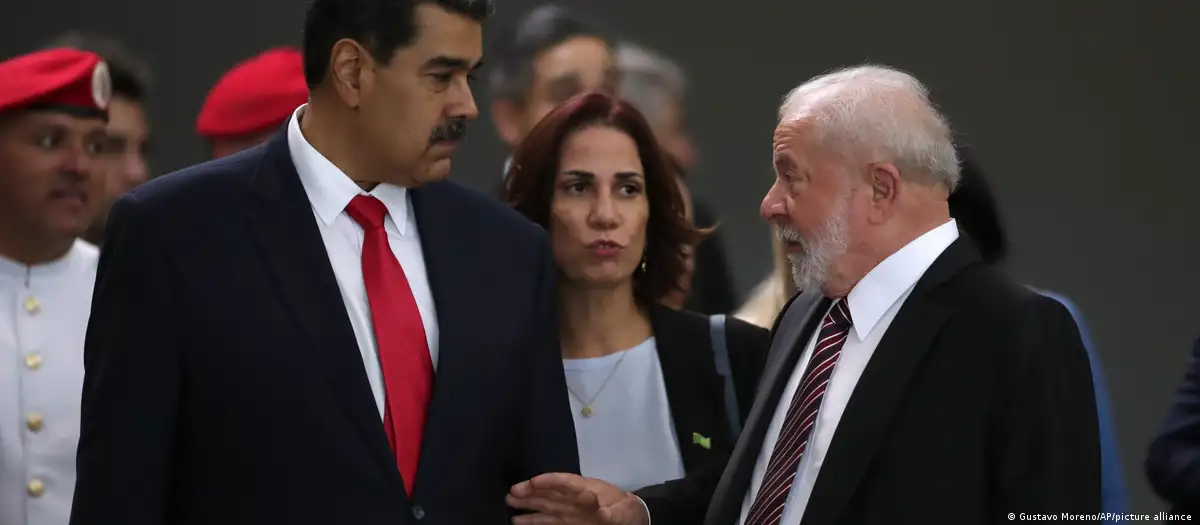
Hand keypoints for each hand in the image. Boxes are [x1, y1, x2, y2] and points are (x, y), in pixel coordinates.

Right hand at [507, 473, 649, 524]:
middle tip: (511, 493)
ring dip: (528, 504)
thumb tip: (602, 509)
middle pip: (550, 492)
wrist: (634, 520)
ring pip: (545, 505)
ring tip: (509, 503)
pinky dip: (533, 519)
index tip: (532, 482)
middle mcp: (574, 497)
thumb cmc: (628, 512)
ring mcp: (570, 510)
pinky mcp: (569, 522)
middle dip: (531, 491)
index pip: (564, 482)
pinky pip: (548, 520)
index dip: (548, 481)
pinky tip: (519, 520)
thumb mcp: (623, 511)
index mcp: (587, 489)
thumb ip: (612, 511)